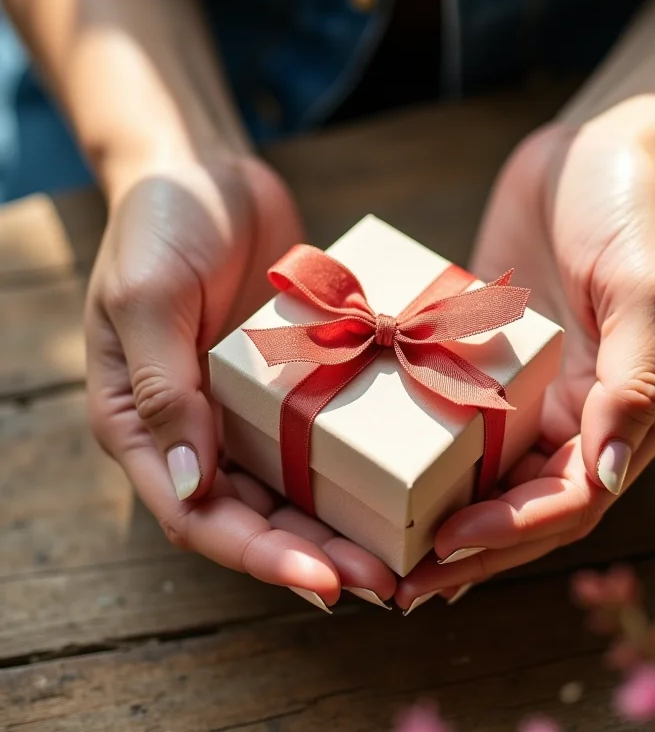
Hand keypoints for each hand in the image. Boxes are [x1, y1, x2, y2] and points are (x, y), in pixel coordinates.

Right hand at [86, 151, 396, 609]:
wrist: (206, 171)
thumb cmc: (158, 225)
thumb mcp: (147, 298)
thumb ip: (162, 388)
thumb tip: (193, 483)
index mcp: (145, 424)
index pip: (198, 516)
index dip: (259, 556)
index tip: (326, 583)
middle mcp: (200, 429)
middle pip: (259, 516)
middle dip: (320, 554)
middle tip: (388, 581)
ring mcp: (251, 408)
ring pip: (299, 487)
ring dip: (348, 522)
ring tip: (407, 550)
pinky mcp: (294, 379)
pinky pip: (327, 432)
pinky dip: (362, 462)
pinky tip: (409, 479)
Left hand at [397, 97, 654, 608]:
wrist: (595, 145)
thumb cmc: (633, 206)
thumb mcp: (646, 284)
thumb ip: (634, 379)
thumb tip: (607, 473)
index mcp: (631, 411)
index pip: (573, 499)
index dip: (514, 532)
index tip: (446, 547)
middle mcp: (581, 414)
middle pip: (522, 505)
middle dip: (465, 550)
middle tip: (397, 585)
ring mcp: (532, 390)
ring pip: (484, 474)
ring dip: (436, 515)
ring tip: (377, 548)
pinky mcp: (491, 360)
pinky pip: (455, 417)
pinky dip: (421, 453)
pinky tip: (375, 471)